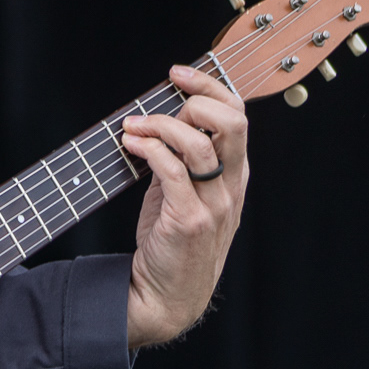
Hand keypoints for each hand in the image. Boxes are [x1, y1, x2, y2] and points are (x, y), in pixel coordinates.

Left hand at [121, 64, 249, 347]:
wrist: (165, 296)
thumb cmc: (171, 241)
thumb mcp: (185, 192)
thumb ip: (181, 157)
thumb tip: (162, 115)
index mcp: (235, 175)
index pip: (238, 116)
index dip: (211, 86)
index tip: (178, 73)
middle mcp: (231, 187)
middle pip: (232, 123)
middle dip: (195, 99)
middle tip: (160, 104)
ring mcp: (214, 204)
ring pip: (197, 143)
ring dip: (159, 125)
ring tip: (133, 128)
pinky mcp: (189, 219)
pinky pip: (172, 170)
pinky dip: (149, 148)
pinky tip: (130, 145)